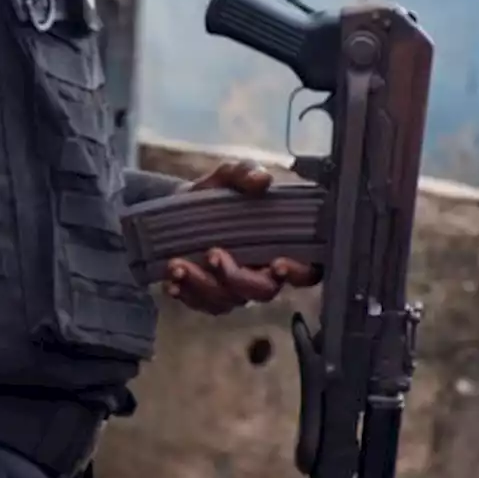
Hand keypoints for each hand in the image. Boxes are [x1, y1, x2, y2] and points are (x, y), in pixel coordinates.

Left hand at [164, 160, 321, 314]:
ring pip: (229, 300)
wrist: (179, 205)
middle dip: (238, 278)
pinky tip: (171, 282)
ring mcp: (236, 288)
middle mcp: (262, 273)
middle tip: (212, 254)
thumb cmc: (217, 192)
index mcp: (280, 245)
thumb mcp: (230, 175)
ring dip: (202, 286)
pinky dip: (187, 295)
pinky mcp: (210, 296)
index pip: (306, 270)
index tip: (277, 263)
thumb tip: (263, 179)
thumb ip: (246, 172)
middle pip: (263, 291)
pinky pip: (203, 305)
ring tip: (177, 265)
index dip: (298, 272)